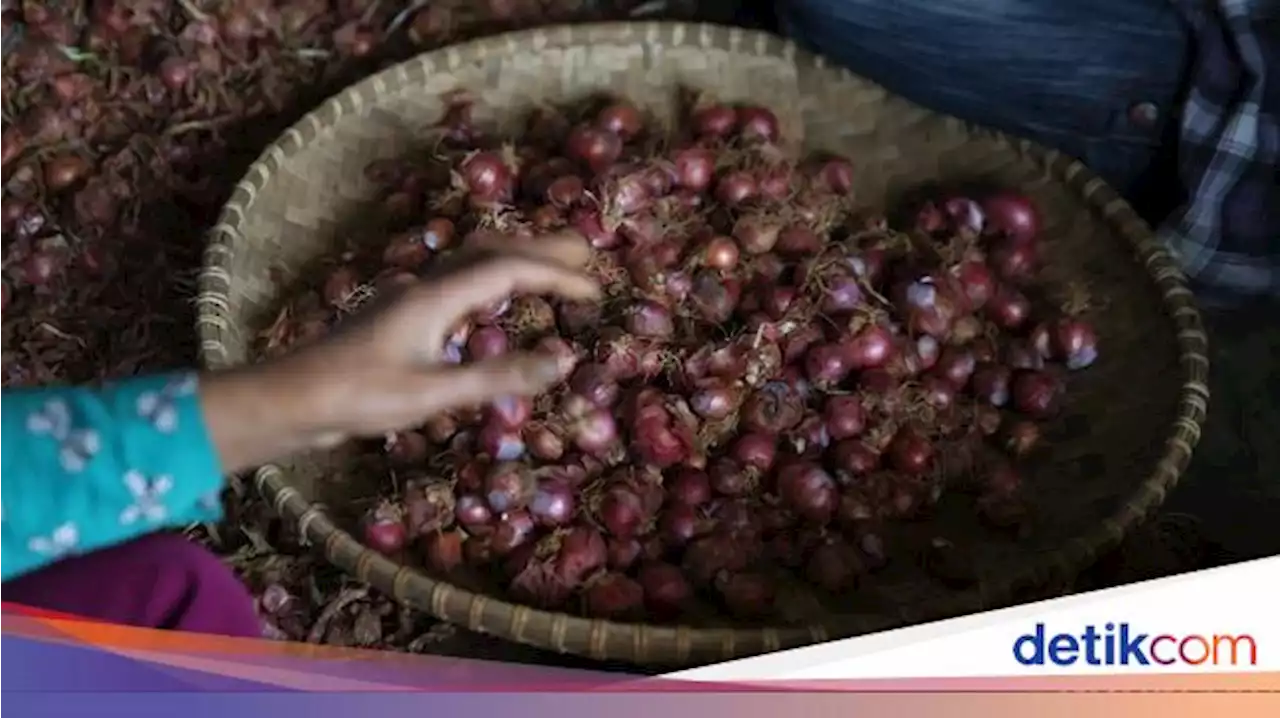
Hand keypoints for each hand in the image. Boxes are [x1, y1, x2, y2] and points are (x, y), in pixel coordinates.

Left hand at [201, 229, 598, 473]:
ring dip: (515, 257)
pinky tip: (492, 300)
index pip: (509, 269)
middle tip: (588, 254)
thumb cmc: (357, 397)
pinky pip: (457, 281)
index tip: (595, 290)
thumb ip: (498, 376)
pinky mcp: (400, 317)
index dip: (556, 275)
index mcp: (434, 297)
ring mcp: (409, 299)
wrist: (288, 400)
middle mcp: (424, 286)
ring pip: (471, 261)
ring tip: (551, 266)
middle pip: (492, 250)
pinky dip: (490, 278)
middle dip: (542, 248)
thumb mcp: (432, 394)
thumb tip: (563, 360)